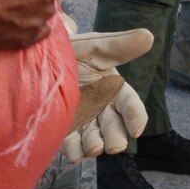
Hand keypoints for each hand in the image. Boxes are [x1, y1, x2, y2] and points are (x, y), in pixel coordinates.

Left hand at [62, 30, 151, 160]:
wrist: (41, 58)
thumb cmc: (74, 51)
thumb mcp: (94, 46)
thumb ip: (119, 46)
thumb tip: (149, 36)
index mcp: (114, 89)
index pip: (131, 106)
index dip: (136, 118)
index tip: (136, 129)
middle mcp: (102, 109)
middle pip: (115, 129)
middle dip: (116, 139)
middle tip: (114, 146)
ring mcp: (84, 122)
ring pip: (95, 141)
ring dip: (96, 147)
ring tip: (93, 147)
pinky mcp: (65, 132)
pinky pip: (72, 148)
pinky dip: (75, 152)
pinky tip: (74, 152)